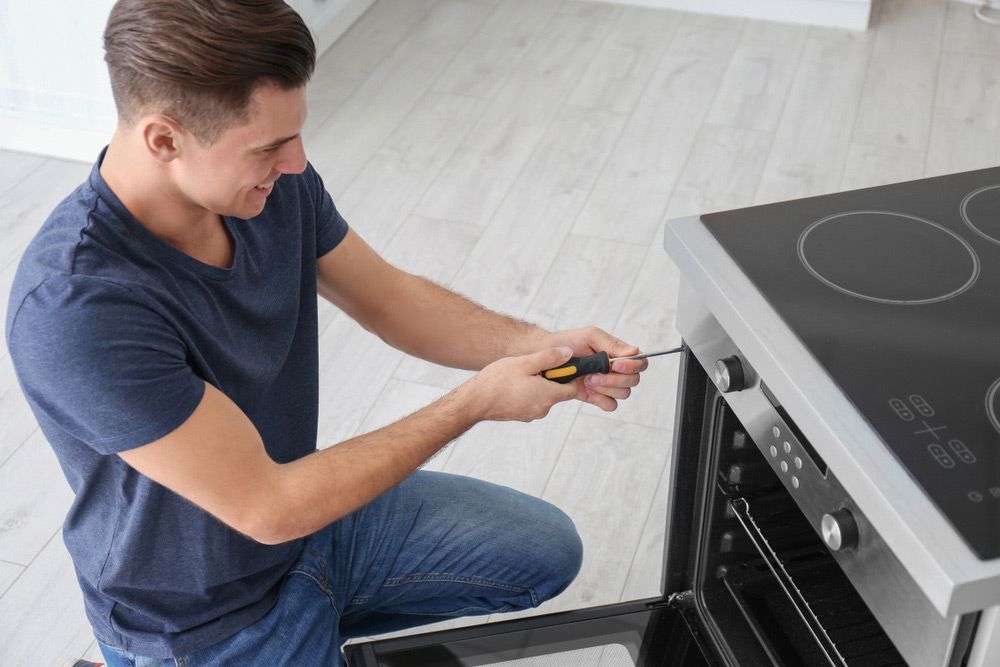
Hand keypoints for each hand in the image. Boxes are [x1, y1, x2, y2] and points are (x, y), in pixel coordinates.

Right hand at [462, 347, 579, 421]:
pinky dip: (527, 394)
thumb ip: (550, 358)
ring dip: (537, 386)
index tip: (556, 366)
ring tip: (519, 377)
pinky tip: (513, 386)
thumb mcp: (525, 363)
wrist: (474, 402)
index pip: (572, 389)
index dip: (568, 376)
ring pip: (543, 397)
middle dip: (550, 379)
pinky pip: (532, 402)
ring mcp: (531, 415)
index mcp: (548, 395)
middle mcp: (543, 409)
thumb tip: (569, 353)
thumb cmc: (497, 381)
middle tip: (532, 368)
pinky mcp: (521, 416)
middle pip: (557, 392)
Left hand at [543, 327, 646, 411]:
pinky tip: (589, 390)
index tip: (614, 365)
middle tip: (594, 374)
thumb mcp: (591, 336)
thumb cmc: (569, 342)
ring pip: (624, 394)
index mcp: (618, 354)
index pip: (640, 363)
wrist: (548, 357)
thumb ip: (612, 345)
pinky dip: (602, 400)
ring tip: (588, 379)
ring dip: (606, 388)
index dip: (632, 366)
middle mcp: (616, 370)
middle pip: (634, 381)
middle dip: (615, 379)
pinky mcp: (597, 397)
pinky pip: (611, 405)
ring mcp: (607, 384)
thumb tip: (634, 351)